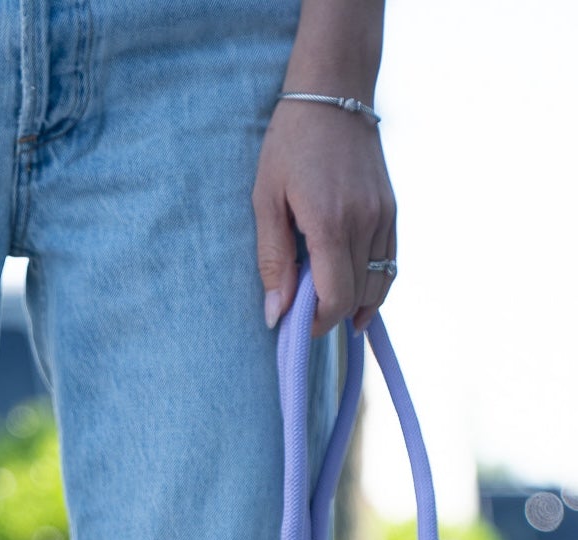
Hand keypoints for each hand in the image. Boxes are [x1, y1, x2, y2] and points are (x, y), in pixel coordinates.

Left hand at [252, 102, 395, 336]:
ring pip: (378, 284)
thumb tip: (276, 314)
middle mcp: (364, 222)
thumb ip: (273, 260)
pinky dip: (374, 286)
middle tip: (304, 316)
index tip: (296, 326)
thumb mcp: (266, 201)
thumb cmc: (290, 145)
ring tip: (329, 309)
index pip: (335, 298)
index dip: (317, 323)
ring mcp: (383, 216)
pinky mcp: (391, 210)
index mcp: (330, 223)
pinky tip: (356, 298)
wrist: (334, 94)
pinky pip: (390, 264)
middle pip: (356, 296)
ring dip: (354, 304)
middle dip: (330, 315)